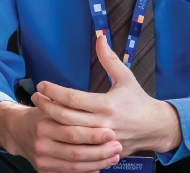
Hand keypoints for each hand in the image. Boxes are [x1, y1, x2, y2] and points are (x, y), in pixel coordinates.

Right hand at [0, 102, 121, 172]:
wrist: (17, 130)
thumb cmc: (41, 112)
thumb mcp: (53, 101)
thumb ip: (68, 99)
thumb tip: (93, 73)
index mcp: (45, 123)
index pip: (73, 131)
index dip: (93, 134)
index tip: (111, 132)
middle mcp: (42, 142)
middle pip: (75, 150)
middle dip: (98, 150)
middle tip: (117, 146)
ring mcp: (42, 158)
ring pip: (74, 165)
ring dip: (96, 162)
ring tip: (113, 157)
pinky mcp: (43, 169)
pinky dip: (85, 170)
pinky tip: (99, 166)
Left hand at [32, 35, 181, 156]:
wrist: (154, 128)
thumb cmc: (138, 100)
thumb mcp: (126, 76)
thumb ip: (109, 59)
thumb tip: (100, 37)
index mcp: (107, 105)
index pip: (74, 98)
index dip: (55, 91)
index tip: (42, 83)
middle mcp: (102, 124)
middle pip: (66, 117)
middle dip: (47, 106)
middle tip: (35, 96)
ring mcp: (101, 141)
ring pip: (69, 135)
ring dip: (51, 123)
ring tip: (39, 111)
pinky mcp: (101, 152)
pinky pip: (77, 149)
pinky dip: (63, 141)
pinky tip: (53, 131)